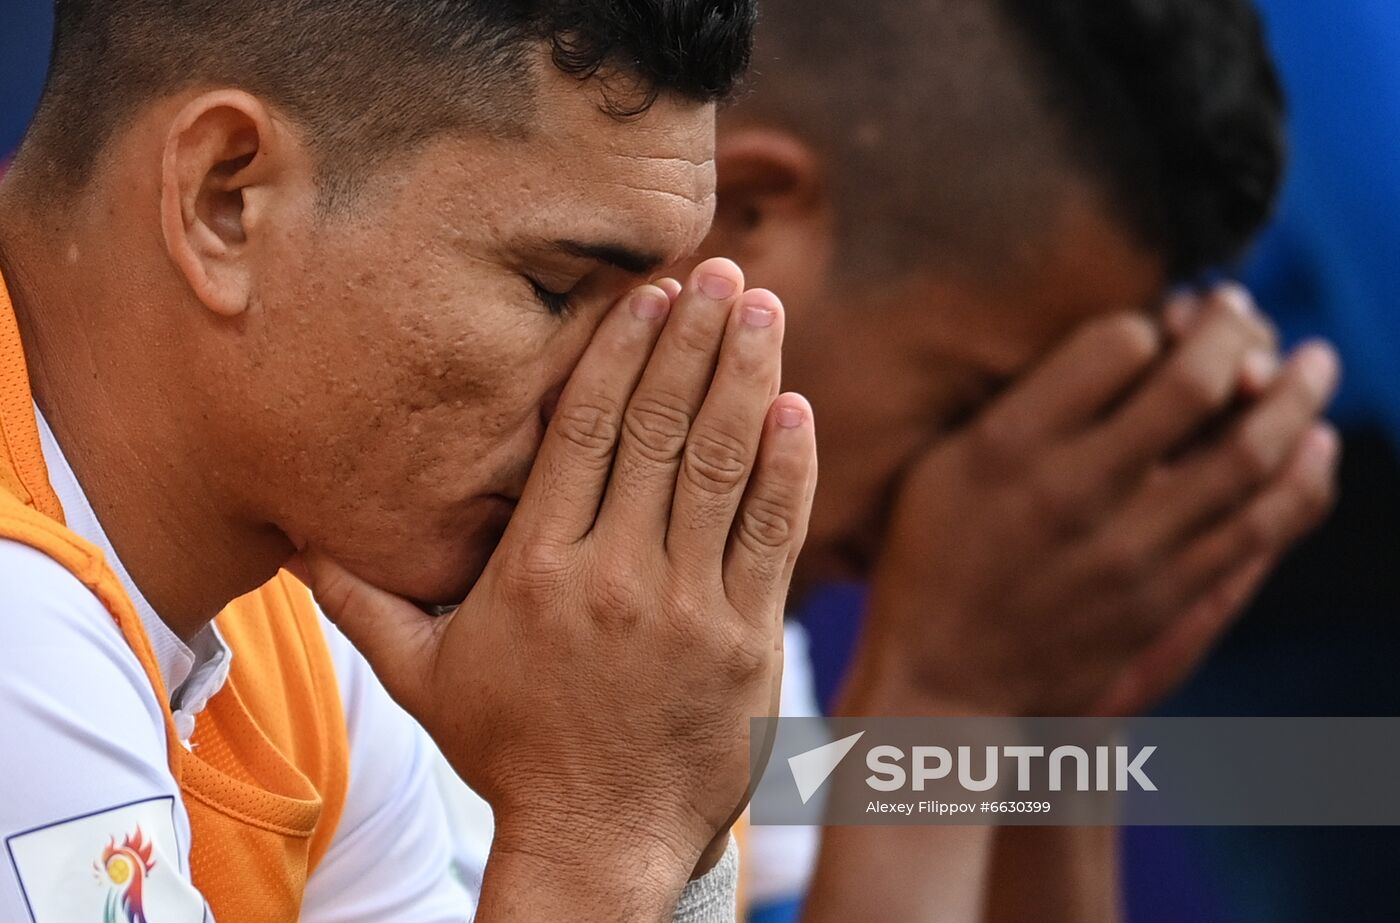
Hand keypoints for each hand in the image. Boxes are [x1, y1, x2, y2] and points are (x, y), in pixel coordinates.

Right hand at [300, 259, 816, 915]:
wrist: (598, 844)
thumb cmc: (510, 753)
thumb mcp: (423, 679)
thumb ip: (365, 602)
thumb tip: (295, 542)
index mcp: (535, 571)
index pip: (582, 432)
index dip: (618, 354)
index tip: (646, 296)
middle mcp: (614, 578)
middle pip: (657, 431)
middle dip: (691, 341)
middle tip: (720, 271)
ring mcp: (687, 609)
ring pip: (721, 468)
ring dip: (746, 378)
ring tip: (763, 308)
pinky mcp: (745, 641)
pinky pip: (771, 536)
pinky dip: (787, 468)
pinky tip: (794, 407)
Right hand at [841, 286, 1337, 716]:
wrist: (944, 682)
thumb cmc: (933, 559)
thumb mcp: (939, 465)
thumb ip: (1017, 403)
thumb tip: (1117, 343)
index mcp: (1008, 444)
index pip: (1117, 342)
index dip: (1150, 322)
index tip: (1154, 327)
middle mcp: (1072, 490)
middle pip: (1193, 382)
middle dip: (1234, 330)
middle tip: (1244, 313)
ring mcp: (1127, 549)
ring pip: (1249, 451)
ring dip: (1295, 394)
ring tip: (1314, 362)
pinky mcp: (1164, 598)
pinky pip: (1260, 526)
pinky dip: (1304, 477)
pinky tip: (1317, 445)